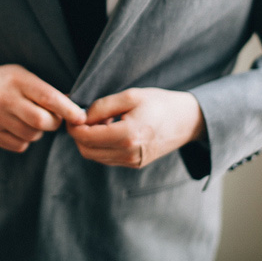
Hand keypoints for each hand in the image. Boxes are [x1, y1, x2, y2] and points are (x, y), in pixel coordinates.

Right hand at [0, 63, 85, 152]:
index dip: (68, 109)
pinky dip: (25, 140)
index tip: (81, 117)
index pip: (48, 97)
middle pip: (41, 121)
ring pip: (32, 135)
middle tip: (53, 119)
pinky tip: (17, 127)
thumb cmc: (8, 82)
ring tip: (29, 119)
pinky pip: (20, 145)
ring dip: (38, 132)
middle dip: (54, 123)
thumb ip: (46, 91)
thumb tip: (75, 111)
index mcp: (18, 80)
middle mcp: (5, 98)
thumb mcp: (25, 76)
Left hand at [67, 88, 204, 168]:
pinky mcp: (134, 164)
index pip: (85, 137)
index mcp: (128, 136)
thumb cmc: (160, 104)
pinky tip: (109, 129)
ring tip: (100, 121)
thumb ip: (102, 106)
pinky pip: (106, 158)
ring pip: (94, 156)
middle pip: (86, 150)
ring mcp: (131, 162)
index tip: (73, 112)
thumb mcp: (131, 96)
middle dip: (78, 134)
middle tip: (84, 115)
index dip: (73, 125)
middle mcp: (128, 154)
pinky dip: (100, 145)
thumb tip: (81, 116)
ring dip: (89, 140)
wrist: (187, 121)